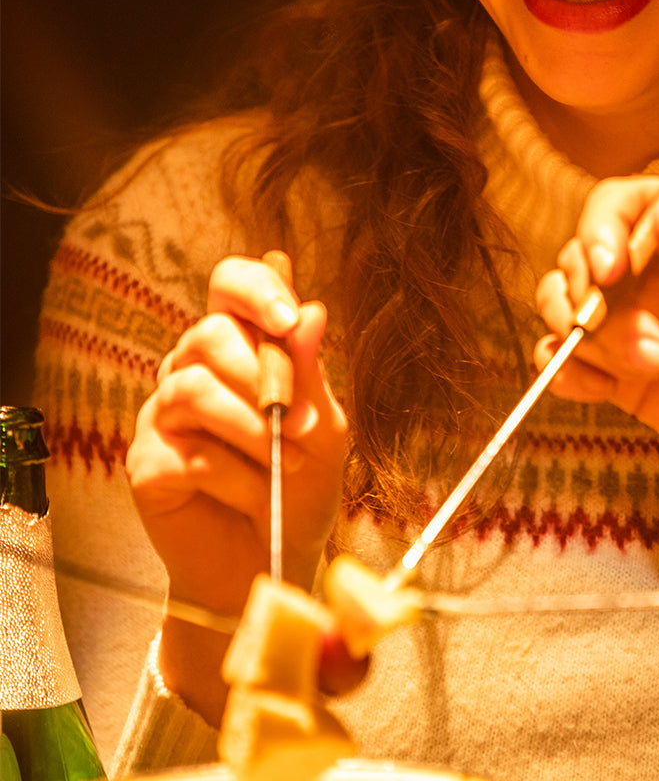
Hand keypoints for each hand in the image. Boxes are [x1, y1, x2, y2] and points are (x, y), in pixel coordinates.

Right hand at [125, 254, 349, 722]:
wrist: (275, 562)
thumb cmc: (301, 488)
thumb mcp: (322, 429)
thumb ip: (311, 374)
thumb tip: (313, 312)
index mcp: (240, 348)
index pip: (229, 286)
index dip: (255, 288)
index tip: (288, 317)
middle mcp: (193, 370)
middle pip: (210, 335)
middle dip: (265, 377)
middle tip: (302, 423)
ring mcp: (163, 415)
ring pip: (194, 389)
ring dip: (254, 430)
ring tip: (287, 463)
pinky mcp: (147, 464)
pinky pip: (186, 451)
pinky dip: (236, 476)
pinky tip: (259, 494)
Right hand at [534, 176, 658, 467]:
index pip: (624, 204)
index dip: (601, 226)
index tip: (610, 267)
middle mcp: (652, 273)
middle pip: (580, 255)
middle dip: (589, 293)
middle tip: (645, 341)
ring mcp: (633, 322)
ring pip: (563, 302)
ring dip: (580, 333)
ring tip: (647, 367)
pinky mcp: (621, 374)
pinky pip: (568, 360)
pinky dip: (563, 369)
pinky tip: (593, 386)